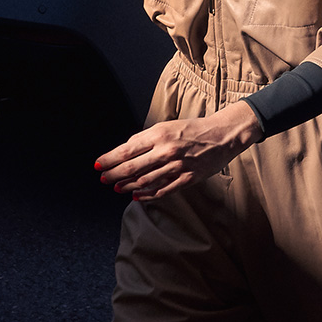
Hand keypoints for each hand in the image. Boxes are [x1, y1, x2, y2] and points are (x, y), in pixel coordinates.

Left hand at [94, 101, 263, 200]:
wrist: (223, 135)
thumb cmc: (193, 129)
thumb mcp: (168, 125)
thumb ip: (147, 138)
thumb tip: (126, 150)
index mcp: (160, 134)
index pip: (127, 150)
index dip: (109, 159)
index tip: (98, 165)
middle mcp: (167, 150)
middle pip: (132, 167)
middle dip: (113, 174)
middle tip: (102, 179)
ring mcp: (177, 166)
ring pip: (145, 181)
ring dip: (127, 186)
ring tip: (116, 188)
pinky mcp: (188, 179)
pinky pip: (163, 190)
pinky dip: (147, 195)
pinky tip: (137, 196)